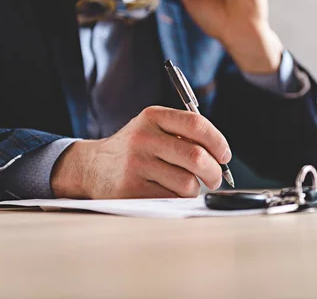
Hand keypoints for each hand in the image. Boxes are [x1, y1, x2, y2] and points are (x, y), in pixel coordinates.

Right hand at [50, 106, 231, 198]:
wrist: (91, 167)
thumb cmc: (134, 149)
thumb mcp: (153, 128)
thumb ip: (184, 134)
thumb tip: (221, 155)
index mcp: (153, 116)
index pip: (197, 125)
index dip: (218, 142)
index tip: (224, 155)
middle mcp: (144, 138)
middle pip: (196, 157)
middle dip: (214, 172)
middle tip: (215, 178)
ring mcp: (136, 165)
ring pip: (187, 183)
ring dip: (195, 189)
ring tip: (187, 186)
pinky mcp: (131, 190)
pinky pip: (171, 199)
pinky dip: (177, 199)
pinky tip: (168, 192)